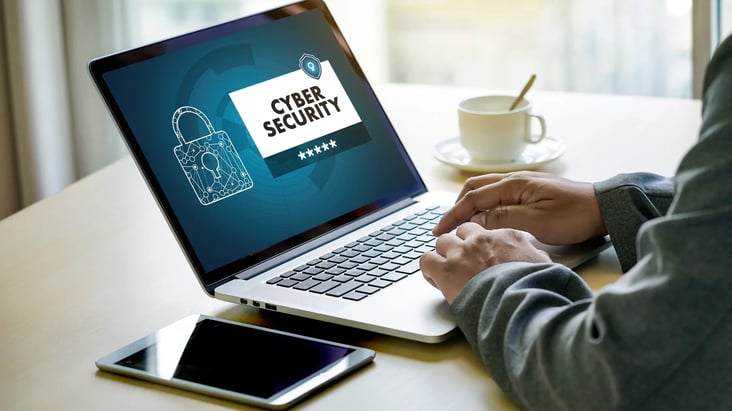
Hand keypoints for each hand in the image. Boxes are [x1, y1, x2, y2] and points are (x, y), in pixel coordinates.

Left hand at [420, 223, 550, 303]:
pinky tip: (435, 279)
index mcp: (505, 236)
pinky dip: (428, 269)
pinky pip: (426, 260)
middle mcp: (481, 240)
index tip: (480, 255)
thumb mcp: (544, 267)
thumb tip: (539, 262)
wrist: (519, 303)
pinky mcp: (445, 269)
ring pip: (442, 242)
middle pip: (461, 231)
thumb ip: (535, 259)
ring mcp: (461, 253)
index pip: (485, 231)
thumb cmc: (534, 288)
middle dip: (460, 245)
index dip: (480, 244)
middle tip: (463, 263)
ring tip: (448, 272)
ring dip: (444, 255)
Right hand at [432, 171, 606, 244]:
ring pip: (484, 190)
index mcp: (513, 185)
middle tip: (445, 227)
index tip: (438, 230)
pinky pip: (497, 194)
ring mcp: (522, 184)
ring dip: (468, 204)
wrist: (603, 208)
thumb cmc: (574, 215)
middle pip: (473, 189)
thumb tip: (476, 219)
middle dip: (455, 207)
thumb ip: (503, 218)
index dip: (452, 215)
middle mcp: (514, 180)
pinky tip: (483, 217)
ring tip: (459, 223)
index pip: (473, 199)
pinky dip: (482, 204)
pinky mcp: (529, 191)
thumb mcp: (536, 221)